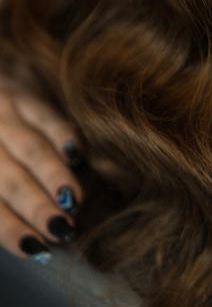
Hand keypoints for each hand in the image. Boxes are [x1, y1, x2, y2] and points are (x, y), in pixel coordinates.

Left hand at [0, 74, 84, 264]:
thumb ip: (0, 198)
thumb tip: (29, 237)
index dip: (10, 228)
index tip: (37, 249)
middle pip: (10, 179)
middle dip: (37, 207)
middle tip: (62, 231)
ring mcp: (2, 112)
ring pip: (31, 149)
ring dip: (54, 177)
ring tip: (74, 203)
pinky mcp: (24, 91)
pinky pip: (46, 114)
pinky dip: (62, 135)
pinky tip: (76, 155)